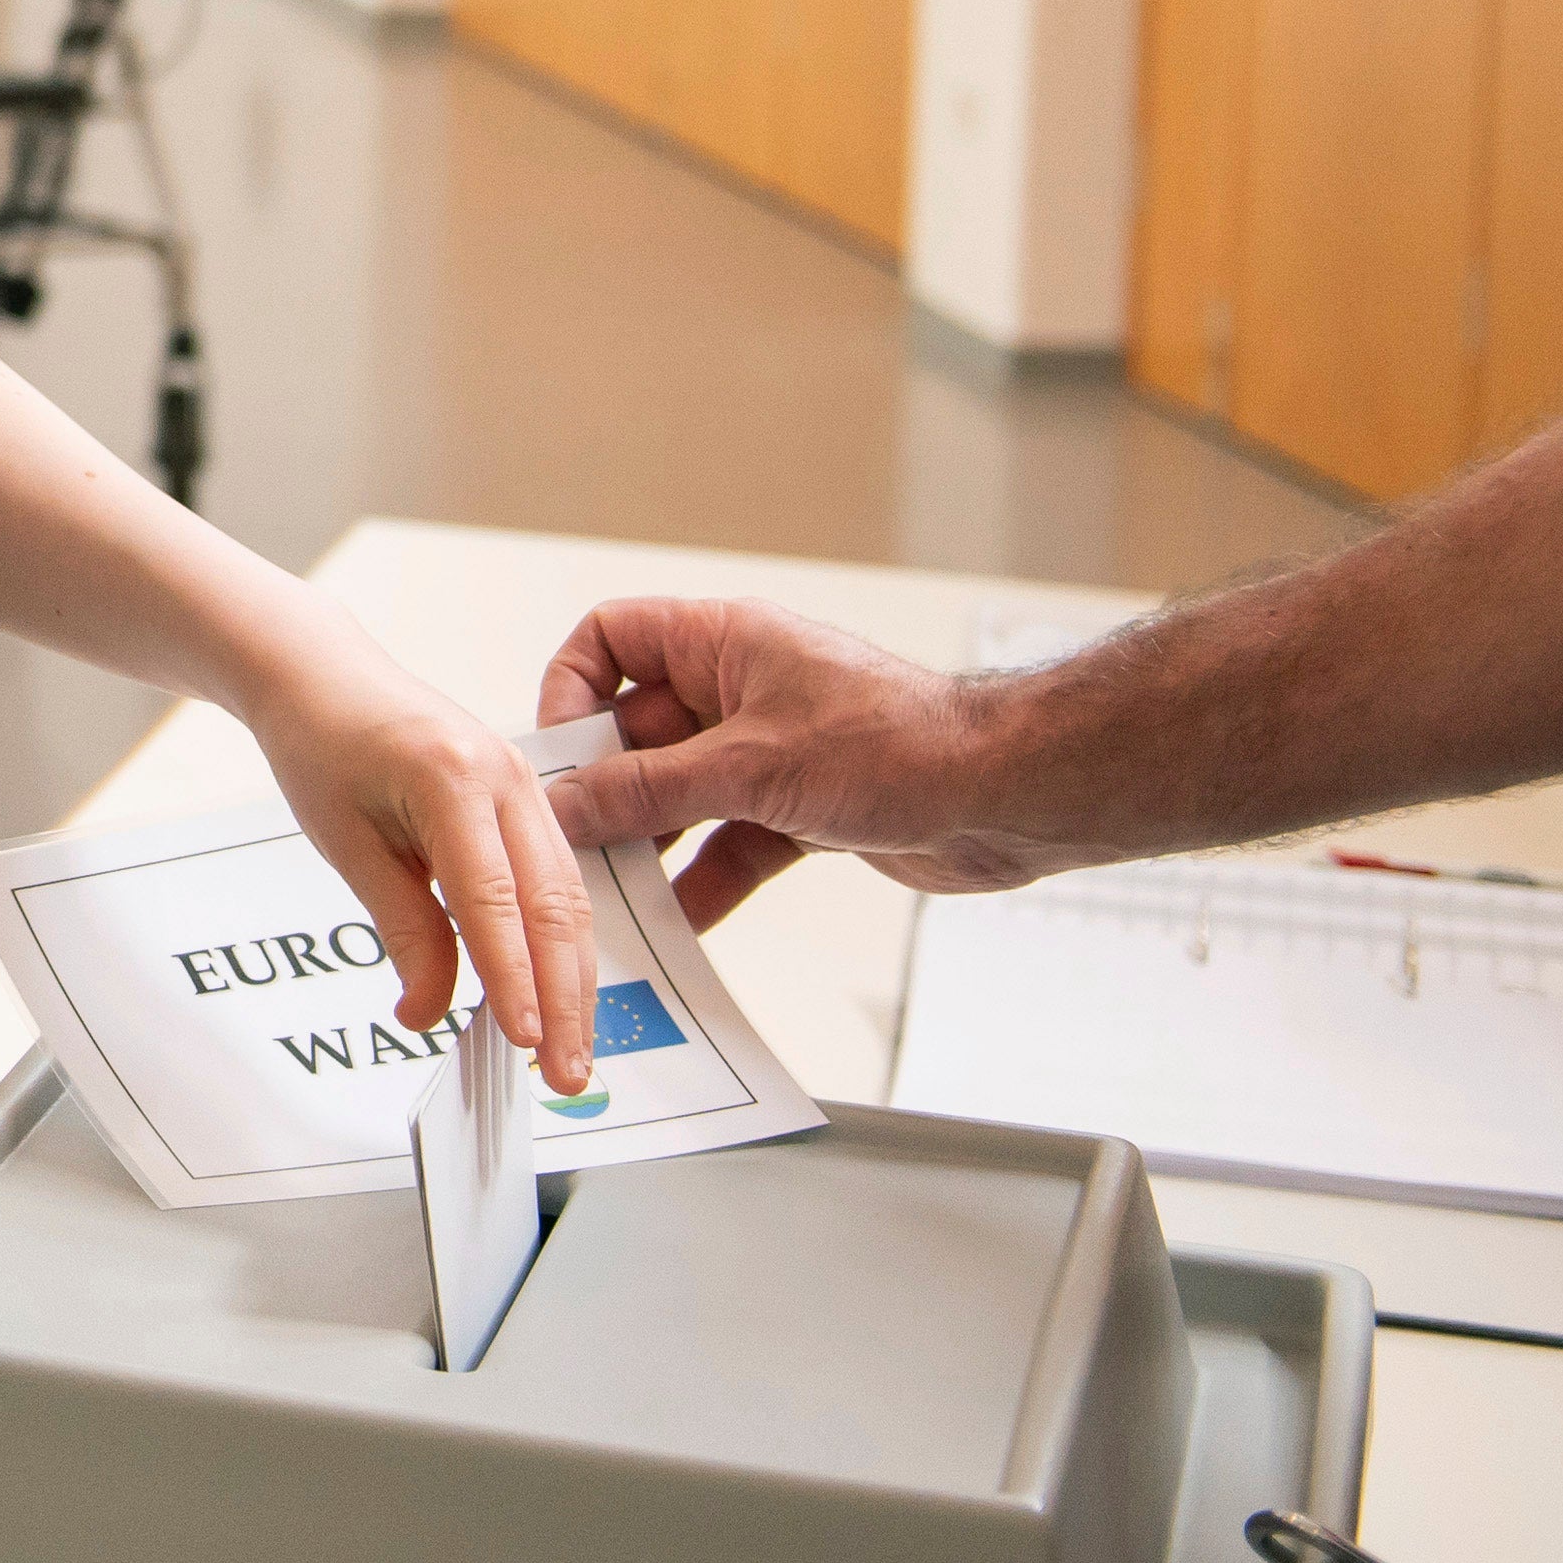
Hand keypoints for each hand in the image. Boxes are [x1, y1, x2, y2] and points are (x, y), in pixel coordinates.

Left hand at [246, 632, 597, 1091]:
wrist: (324, 675)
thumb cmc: (322, 746)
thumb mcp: (346, 842)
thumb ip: (401, 927)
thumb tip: (427, 1011)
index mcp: (454, 778)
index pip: (495, 899)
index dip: (514, 977)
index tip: (525, 1042)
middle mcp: (508, 777)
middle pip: (554, 905)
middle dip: (566, 998)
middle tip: (567, 1076)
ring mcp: (526, 785)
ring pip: (568, 898)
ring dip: (573, 980)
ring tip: (571, 1053)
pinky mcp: (526, 799)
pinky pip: (556, 878)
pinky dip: (561, 942)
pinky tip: (559, 994)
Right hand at [537, 597, 1039, 925]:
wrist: (1006, 796)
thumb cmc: (901, 743)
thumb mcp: (749, 768)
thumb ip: (649, 791)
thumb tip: (569, 807)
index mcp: (723, 643)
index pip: (611, 640)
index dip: (571, 690)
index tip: (555, 756)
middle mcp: (739, 691)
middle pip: (636, 732)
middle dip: (604, 790)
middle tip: (571, 846)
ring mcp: (769, 751)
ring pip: (680, 796)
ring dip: (650, 844)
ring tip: (616, 896)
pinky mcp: (800, 808)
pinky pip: (729, 842)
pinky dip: (705, 880)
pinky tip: (682, 922)